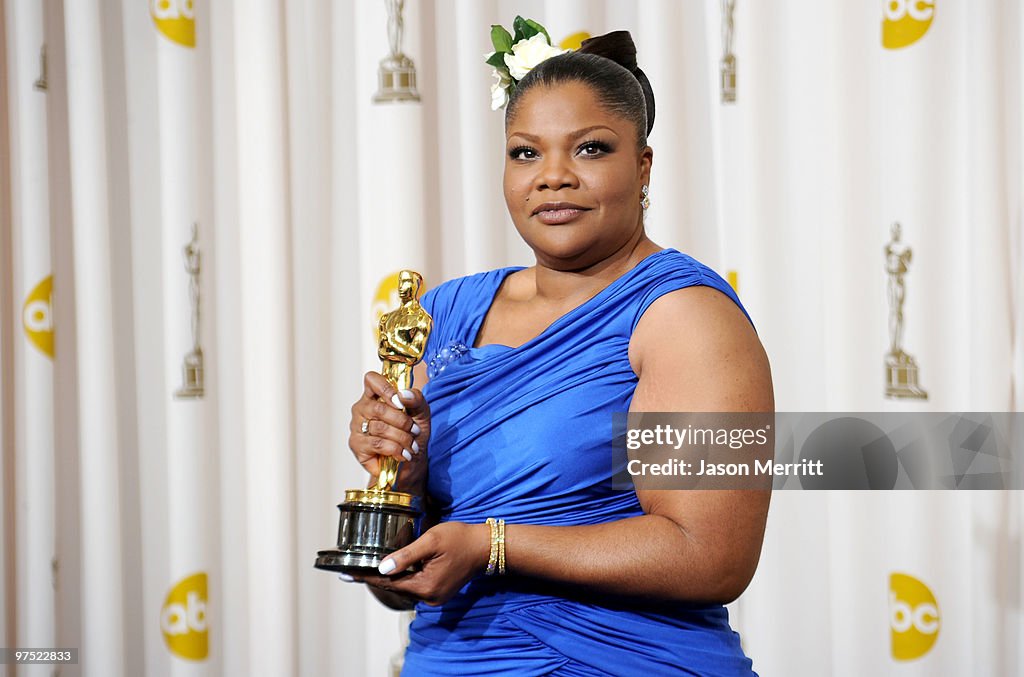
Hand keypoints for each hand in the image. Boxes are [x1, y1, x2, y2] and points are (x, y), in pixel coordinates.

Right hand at [348, 372, 430, 489]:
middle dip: (402, 422)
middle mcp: (362, 408)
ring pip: (379, 428)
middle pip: (378, 408)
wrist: (412, 460)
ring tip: (411, 445)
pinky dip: (395, 449)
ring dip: (402, 438)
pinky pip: (377, 444)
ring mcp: (356, 427)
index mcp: (376, 395)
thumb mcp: (421, 412)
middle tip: (414, 431)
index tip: (400, 403)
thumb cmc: (413, 433)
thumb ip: (416, 398)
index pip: (372, 380)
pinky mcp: (356, 445)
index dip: (385, 388)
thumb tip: (403, 395)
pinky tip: (402, 454)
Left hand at [351, 522, 490, 605]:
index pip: (388, 583)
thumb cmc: (460, 538)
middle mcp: (429, 597)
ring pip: (405, 587)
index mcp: (426, 586)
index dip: (367, 577)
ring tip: (368, 567)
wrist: (486, 546)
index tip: (348, 575)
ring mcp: (435, 597)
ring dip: (390, 577)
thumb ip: (406, 555)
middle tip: (353, 570)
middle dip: (376, 577)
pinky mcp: (439, 592)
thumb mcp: (431, 541)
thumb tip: (382, 567)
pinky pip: (416, 586)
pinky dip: (404, 577)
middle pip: (395, 587)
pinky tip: (394, 568)